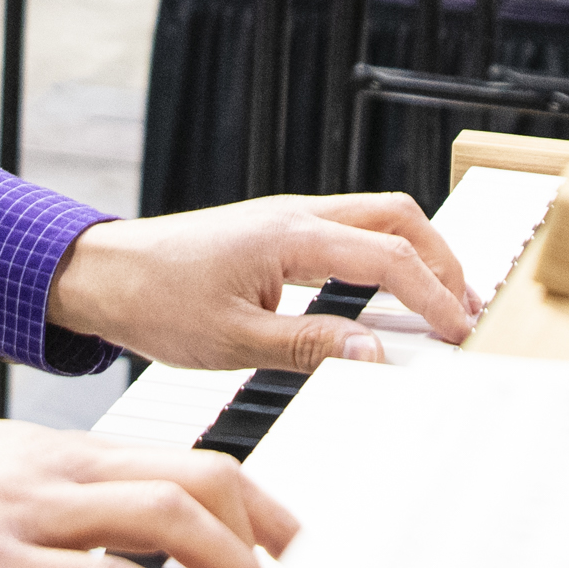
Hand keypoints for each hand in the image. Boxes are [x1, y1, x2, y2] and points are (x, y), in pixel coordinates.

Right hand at [0, 420, 295, 567]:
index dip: (245, 498)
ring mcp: (29, 515)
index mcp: (55, 453)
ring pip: (164, 514)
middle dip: (261, 524)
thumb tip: (108, 533)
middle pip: (193, 473)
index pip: (176, 458)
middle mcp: (55, 471)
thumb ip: (50, 500)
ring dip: (231, 563)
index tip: (279, 538)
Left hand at [42, 193, 478, 374]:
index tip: (461, 333)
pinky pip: (348, 230)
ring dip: (415, 254)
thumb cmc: (155, 302)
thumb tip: (376, 353)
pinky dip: (383, 256)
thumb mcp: (235, 341)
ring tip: (438, 304)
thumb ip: (311, 346)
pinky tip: (384, 294)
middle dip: (442, 260)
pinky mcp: (276, 231)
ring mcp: (288, 218)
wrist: (103, 274)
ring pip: (375, 217)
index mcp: (291, 236)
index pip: (389, 257)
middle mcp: (296, 214)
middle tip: (465, 312)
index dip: (434, 295)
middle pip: (398, 217)